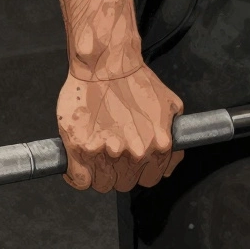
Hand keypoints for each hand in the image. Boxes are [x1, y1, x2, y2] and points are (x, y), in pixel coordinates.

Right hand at [57, 63, 184, 192]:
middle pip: (125, 183)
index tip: (131, 163)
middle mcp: (135, 154)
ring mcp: (108, 153)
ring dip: (98, 173)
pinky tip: (80, 161)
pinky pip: (80, 180)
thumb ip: (172, 137)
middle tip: (111, 153)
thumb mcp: (169, 105)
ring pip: (103, 184)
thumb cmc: (135, 80)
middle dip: (118, 171)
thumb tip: (169, 159)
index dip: (139, 171)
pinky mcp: (82, 149)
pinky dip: (77, 175)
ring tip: (96, 153)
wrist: (106, 64)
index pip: (149, 179)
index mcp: (159, 146)